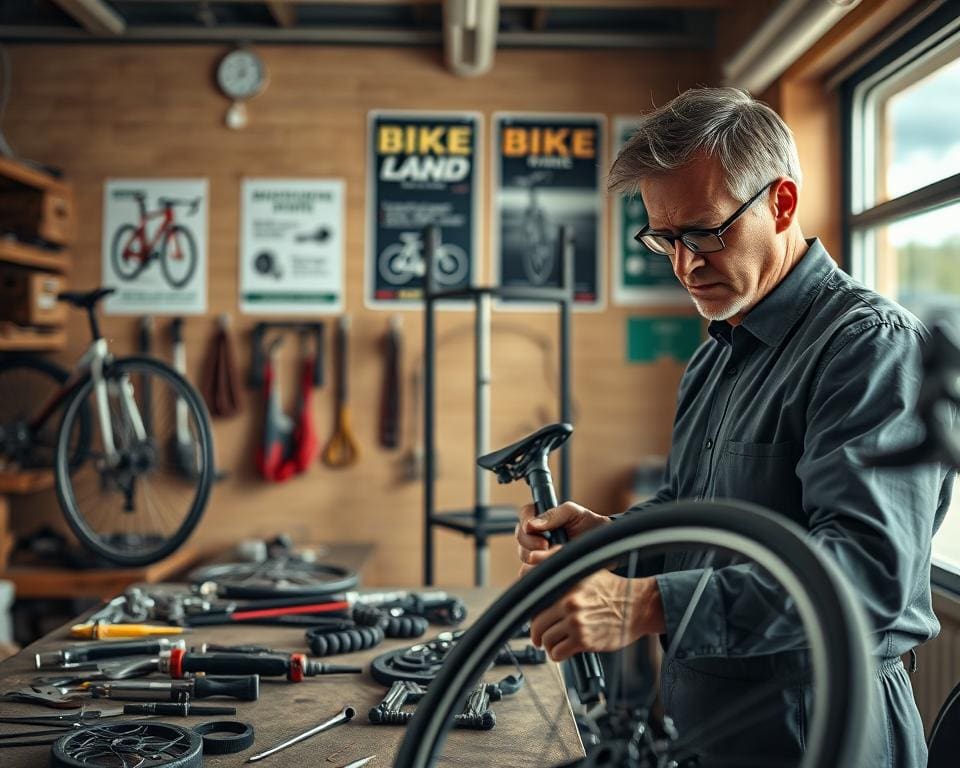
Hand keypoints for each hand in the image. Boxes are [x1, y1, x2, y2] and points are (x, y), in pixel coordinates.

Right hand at [515, 501, 609, 564]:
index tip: (534, 530)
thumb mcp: (575, 513)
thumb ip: (554, 514)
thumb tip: (532, 524)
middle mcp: (537, 536)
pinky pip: (530, 575)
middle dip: (531, 543)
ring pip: (524, 558)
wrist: (606, 547)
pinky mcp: (543, 572)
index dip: (525, 523)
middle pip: (521, 538)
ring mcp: (539, 554)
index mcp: (542, 518)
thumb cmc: (591, 526)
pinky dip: (539, 573)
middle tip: (546, 546)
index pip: (524, 516)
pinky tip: (553, 570)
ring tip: (555, 558)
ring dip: (537, 559)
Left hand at [526, 570, 665, 660]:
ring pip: (546, 639)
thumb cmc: (612, 588)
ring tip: (553, 642)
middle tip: (540, 635)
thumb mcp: (586, 567)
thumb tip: (531, 558)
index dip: (528, 609)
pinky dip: (557, 654)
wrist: (638, 606)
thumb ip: (557, 559)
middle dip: (536, 631)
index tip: (531, 615)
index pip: (533, 598)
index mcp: (567, 583)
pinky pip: (558, 653)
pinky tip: (562, 650)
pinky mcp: (584, 641)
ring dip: (547, 644)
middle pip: (537, 623)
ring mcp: (576, 622)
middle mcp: (569, 602)